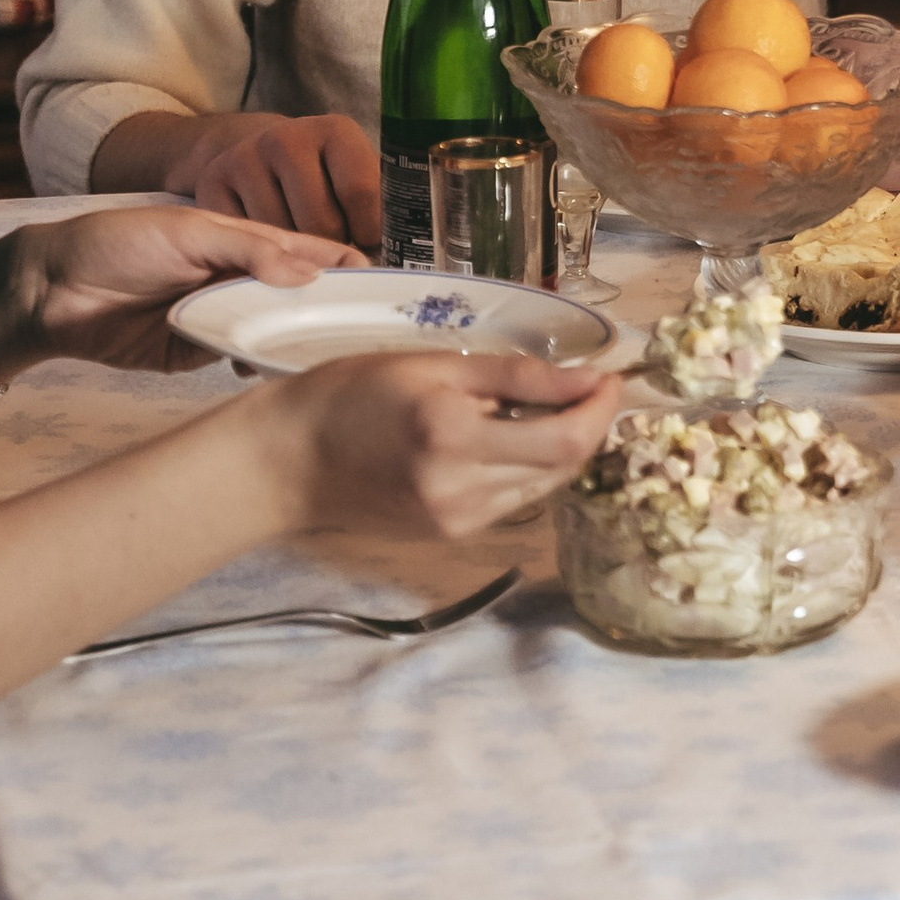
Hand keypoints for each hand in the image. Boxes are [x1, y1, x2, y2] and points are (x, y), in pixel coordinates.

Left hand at [0, 202, 358, 396]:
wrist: (53, 290)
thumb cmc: (118, 241)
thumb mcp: (187, 229)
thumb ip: (248, 249)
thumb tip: (309, 273)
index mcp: (245, 241)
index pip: (311, 252)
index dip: (348, 266)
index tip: (389, 288)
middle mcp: (241, 281)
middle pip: (302, 300)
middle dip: (335, 314)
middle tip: (378, 337)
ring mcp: (223, 320)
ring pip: (277, 335)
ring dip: (301, 345)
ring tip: (339, 359)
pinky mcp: (199, 355)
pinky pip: (242, 362)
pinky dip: (263, 368)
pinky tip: (284, 375)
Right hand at [168, 111, 383, 247]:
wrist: (260, 155)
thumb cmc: (324, 177)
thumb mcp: (356, 177)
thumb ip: (379, 208)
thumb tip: (396, 259)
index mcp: (335, 132)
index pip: (360, 190)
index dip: (369, 232)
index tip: (369, 251)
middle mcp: (286, 137)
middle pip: (319, 222)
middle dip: (332, 250)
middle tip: (334, 257)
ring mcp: (245, 158)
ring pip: (279, 237)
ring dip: (294, 256)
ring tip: (300, 249)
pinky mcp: (212, 182)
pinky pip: (242, 239)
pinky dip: (257, 253)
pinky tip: (266, 243)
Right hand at [267, 350, 620, 546]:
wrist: (288, 462)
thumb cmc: (350, 394)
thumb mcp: (431, 364)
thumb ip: (516, 374)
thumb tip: (588, 378)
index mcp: (456, 439)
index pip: (564, 439)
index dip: (601, 409)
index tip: (611, 377)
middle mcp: (464, 491)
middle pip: (563, 468)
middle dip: (588, 426)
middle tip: (589, 386)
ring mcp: (459, 521)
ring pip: (543, 487)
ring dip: (560, 448)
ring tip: (547, 406)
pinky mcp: (452, 535)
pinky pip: (513, 499)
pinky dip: (526, 466)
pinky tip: (506, 437)